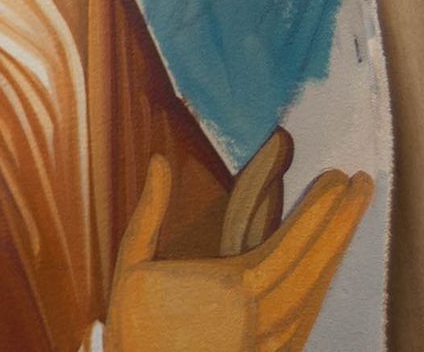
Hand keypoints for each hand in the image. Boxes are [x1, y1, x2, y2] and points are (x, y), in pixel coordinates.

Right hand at [103, 144, 372, 351]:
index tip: (337, 177)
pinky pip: (310, 313)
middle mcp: (266, 313)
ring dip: (338, 249)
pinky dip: (323, 283)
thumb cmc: (136, 324)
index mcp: (236, 286)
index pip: (294, 240)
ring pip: (320, 288)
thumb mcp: (131, 262)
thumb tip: (157, 161)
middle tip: (362, 183)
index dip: (320, 208)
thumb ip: (150, 210)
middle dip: (344, 219)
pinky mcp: (274, 351)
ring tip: (350, 216)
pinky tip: (326, 266)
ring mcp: (275, 337)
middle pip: (319, 260)